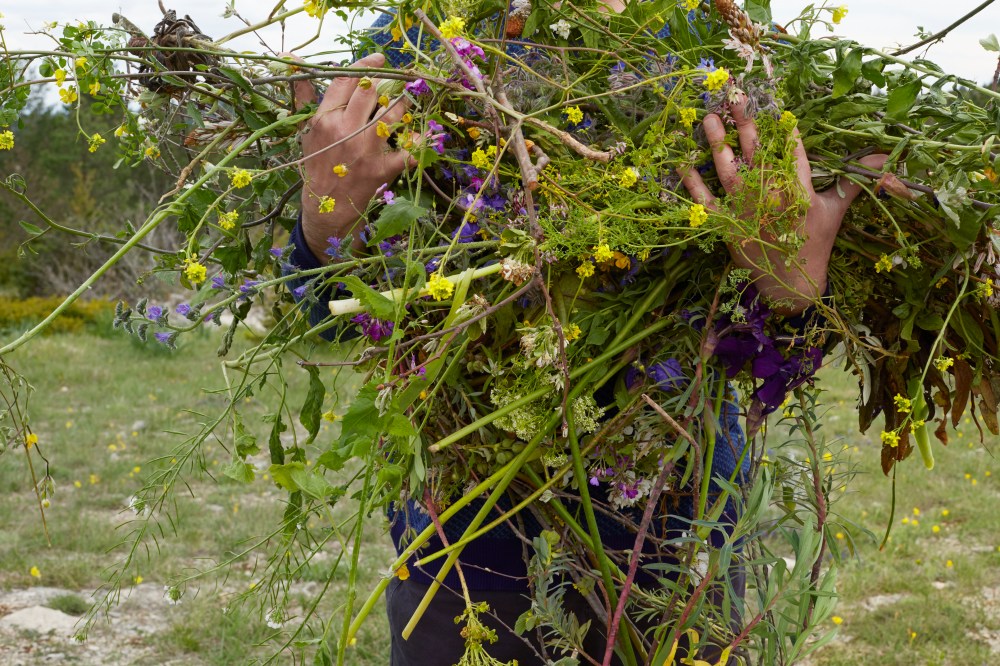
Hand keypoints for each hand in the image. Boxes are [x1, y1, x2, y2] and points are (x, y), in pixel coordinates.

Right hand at [287, 51, 414, 262]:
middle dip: (388, 81)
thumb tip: (291, 59)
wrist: (326, 208)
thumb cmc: (318, 166)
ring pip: (394, 113)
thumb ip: (304, 96)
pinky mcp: (384, 168)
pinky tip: (423, 135)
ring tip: (405, 103)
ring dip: (403, 104)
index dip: (365, 65)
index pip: (346, 80)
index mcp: (325, 119)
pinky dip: (419, 141)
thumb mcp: (306, 131)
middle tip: (396, 79)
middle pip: (372, 91)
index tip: (379, 59)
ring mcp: (366, 149)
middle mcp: (346, 130)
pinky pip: (409, 149)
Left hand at [680, 97, 886, 314]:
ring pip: (729, 170)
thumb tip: (886, 156)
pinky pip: (704, 200)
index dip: (782, 126)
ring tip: (709, 117)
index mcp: (799, 191)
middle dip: (746, 122)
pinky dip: (691, 181)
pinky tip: (680, 161)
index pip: (791, 151)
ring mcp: (745, 211)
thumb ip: (854, 180)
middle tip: (735, 95)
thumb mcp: (835, 210)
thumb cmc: (814, 243)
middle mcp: (770, 197)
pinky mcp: (725, 225)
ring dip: (718, 143)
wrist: (790, 284)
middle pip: (756, 153)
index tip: (773, 102)